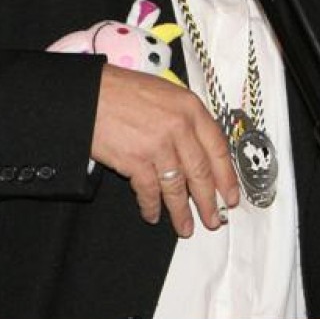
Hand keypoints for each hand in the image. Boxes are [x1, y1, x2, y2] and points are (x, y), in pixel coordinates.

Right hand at [91, 64, 239, 236]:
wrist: (87, 94)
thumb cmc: (123, 91)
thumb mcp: (166, 94)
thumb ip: (186, 119)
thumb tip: (201, 149)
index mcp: (191, 108)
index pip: (219, 148)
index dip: (227, 176)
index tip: (231, 195)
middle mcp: (179, 127)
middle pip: (201, 172)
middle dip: (209, 201)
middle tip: (214, 220)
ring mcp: (158, 145)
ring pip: (177, 186)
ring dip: (181, 211)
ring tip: (186, 227)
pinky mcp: (134, 160)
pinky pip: (149, 190)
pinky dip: (151, 206)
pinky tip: (152, 214)